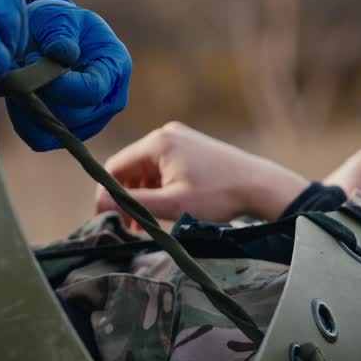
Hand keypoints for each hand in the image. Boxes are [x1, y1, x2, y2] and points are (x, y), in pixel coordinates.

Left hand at [6, 0, 131, 150]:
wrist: (45, 35)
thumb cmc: (56, 23)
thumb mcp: (59, 16)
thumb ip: (61, 33)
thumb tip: (64, 53)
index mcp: (116, 65)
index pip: (92, 90)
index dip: (59, 84)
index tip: (31, 61)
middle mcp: (111, 98)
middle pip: (74, 116)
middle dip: (41, 95)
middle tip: (20, 68)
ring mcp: (92, 120)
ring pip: (56, 130)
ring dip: (31, 107)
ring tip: (20, 79)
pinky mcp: (69, 132)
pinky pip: (41, 139)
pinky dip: (24, 121)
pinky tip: (17, 97)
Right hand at [95, 122, 309, 222]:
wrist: (259, 185)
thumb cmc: (218, 195)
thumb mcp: (172, 204)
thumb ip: (133, 203)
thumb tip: (100, 203)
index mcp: (157, 142)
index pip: (115, 167)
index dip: (107, 194)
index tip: (108, 218)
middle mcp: (165, 134)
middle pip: (130, 167)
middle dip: (126, 197)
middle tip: (130, 226)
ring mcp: (179, 137)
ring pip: (146, 169)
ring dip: (142, 194)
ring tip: (147, 222)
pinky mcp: (190, 146)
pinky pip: (162, 166)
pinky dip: (158, 186)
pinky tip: (164, 207)